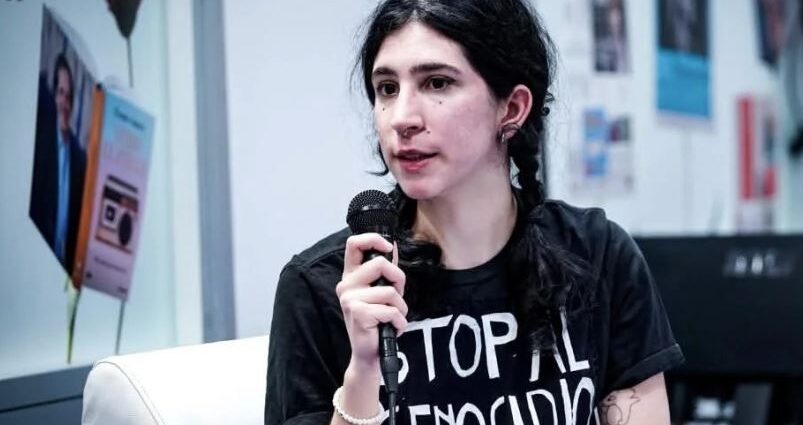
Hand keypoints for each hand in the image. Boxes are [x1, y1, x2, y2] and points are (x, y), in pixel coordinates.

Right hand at [336, 233, 407, 372]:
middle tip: (396, 297)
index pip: (354, 244)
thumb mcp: (380, 292)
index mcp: (351, 276)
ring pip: (390, 291)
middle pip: (381, 263)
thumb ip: (385, 270)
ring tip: (392, 318)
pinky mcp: (358, 313)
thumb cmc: (376, 322)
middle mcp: (346, 285)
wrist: (368, 354)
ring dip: (400, 307)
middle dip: (398, 280)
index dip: (373, 239)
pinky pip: (391, 310)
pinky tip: (391, 328)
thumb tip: (392, 245)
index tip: (388, 248)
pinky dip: (399, 322)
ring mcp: (350, 299)